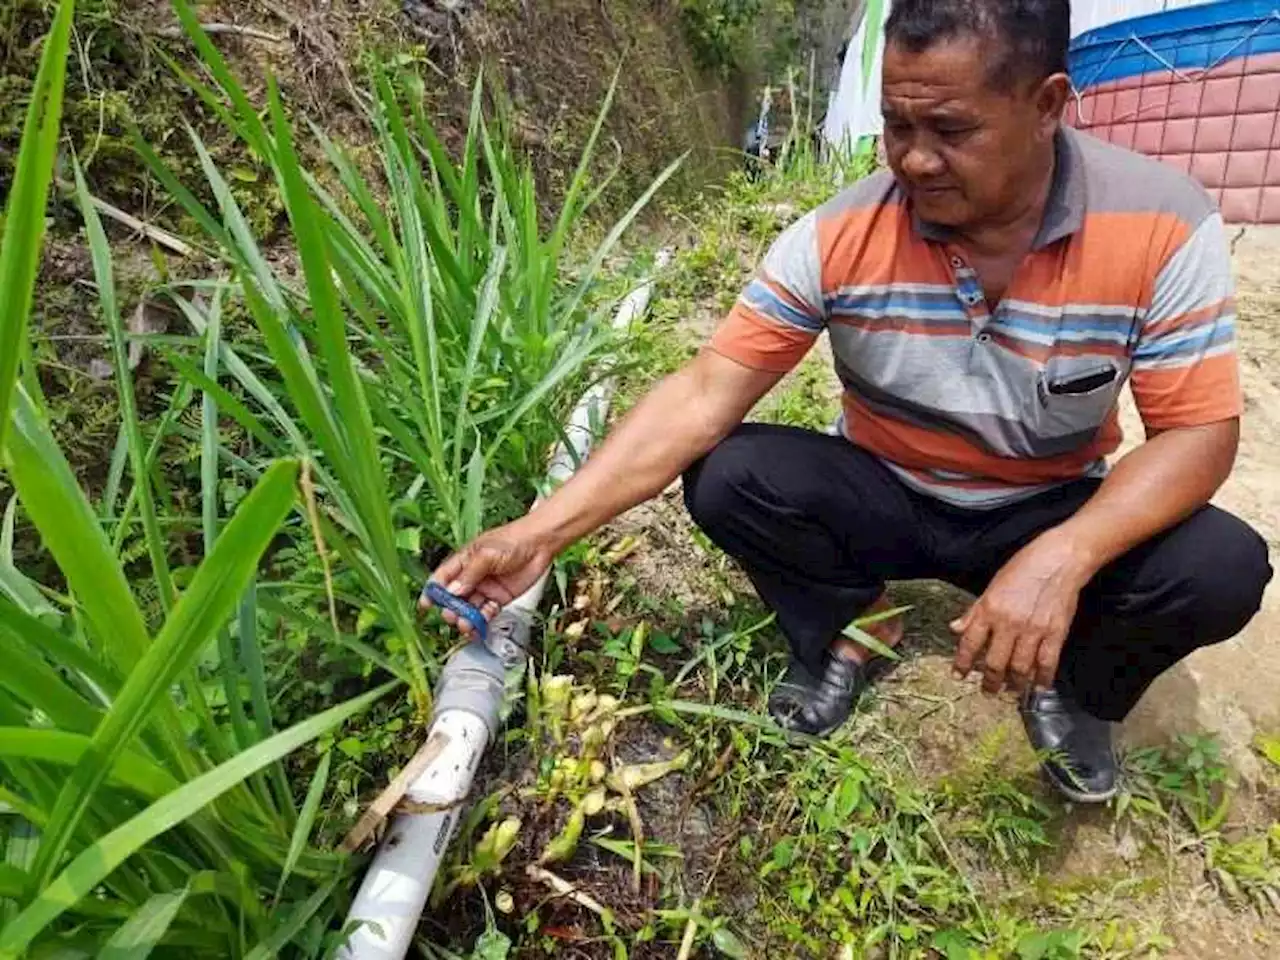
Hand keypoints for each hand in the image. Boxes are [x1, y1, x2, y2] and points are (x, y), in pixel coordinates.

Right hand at [421, 519, 553, 634]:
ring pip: (469, 608)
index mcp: (464, 561)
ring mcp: (486, 588)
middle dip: (450, 609)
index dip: (433, 591)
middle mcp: (472, 576)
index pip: (442, 578)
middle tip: (452, 616)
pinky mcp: (499, 598)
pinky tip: (478, 628)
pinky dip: (481, 622)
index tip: (426, 605)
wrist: (541, 544)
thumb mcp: (487, 554)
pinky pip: (485, 614)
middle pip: (454, 597)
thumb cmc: (514, 539)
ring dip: (465, 618)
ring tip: (466, 625)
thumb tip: (453, 591)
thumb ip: (470, 574)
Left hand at [950, 529, 1094, 694]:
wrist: (1059, 560)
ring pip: (1019, 668)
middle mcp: (1009, 623)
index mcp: (989, 609)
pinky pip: (1047, 663)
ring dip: (1013, 684)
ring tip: (1010, 690)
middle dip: (989, 681)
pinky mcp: (1055, 633)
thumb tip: (955, 629)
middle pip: (994, 662)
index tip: (959, 675)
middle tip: (987, 690)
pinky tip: (1038, 687)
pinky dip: (1042, 679)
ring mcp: (1033, 630)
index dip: (962, 663)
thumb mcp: (992, 586)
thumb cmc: (1024, 567)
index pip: (970, 643)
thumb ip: (974, 612)